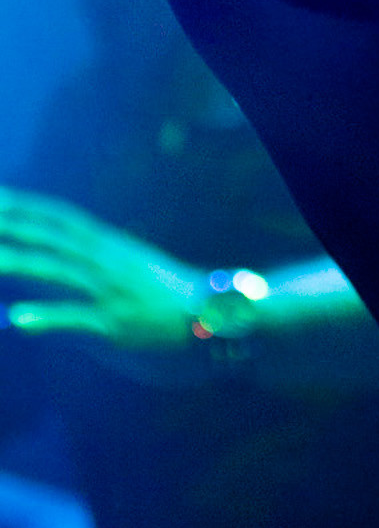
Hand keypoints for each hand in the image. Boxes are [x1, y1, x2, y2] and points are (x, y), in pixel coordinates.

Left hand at [0, 186, 204, 349]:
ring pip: (57, 271)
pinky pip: (75, 317)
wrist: (209, 313)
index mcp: (109, 245)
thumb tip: (55, 265)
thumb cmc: (164, 294)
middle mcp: (106, 260)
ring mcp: (109, 289)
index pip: (60, 218)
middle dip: (14, 225)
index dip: (27, 206)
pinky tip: (16, 320)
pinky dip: (45, 317)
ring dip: (19, 263)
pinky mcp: (114, 322)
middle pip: (51, 238)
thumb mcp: (126, 268)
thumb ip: (89, 266)